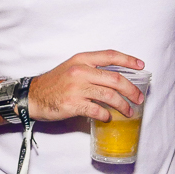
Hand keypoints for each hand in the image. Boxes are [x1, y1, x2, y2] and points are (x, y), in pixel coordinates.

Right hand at [27, 50, 144, 122]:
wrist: (33, 96)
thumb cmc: (54, 83)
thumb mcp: (72, 67)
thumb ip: (91, 69)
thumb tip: (116, 78)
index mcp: (82, 59)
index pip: (110, 56)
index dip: (128, 60)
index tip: (141, 65)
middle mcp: (80, 71)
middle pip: (115, 79)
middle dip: (131, 89)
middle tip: (139, 98)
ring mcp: (77, 88)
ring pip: (109, 96)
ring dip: (123, 105)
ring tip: (129, 111)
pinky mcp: (73, 105)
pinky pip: (97, 110)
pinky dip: (106, 115)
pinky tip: (108, 117)